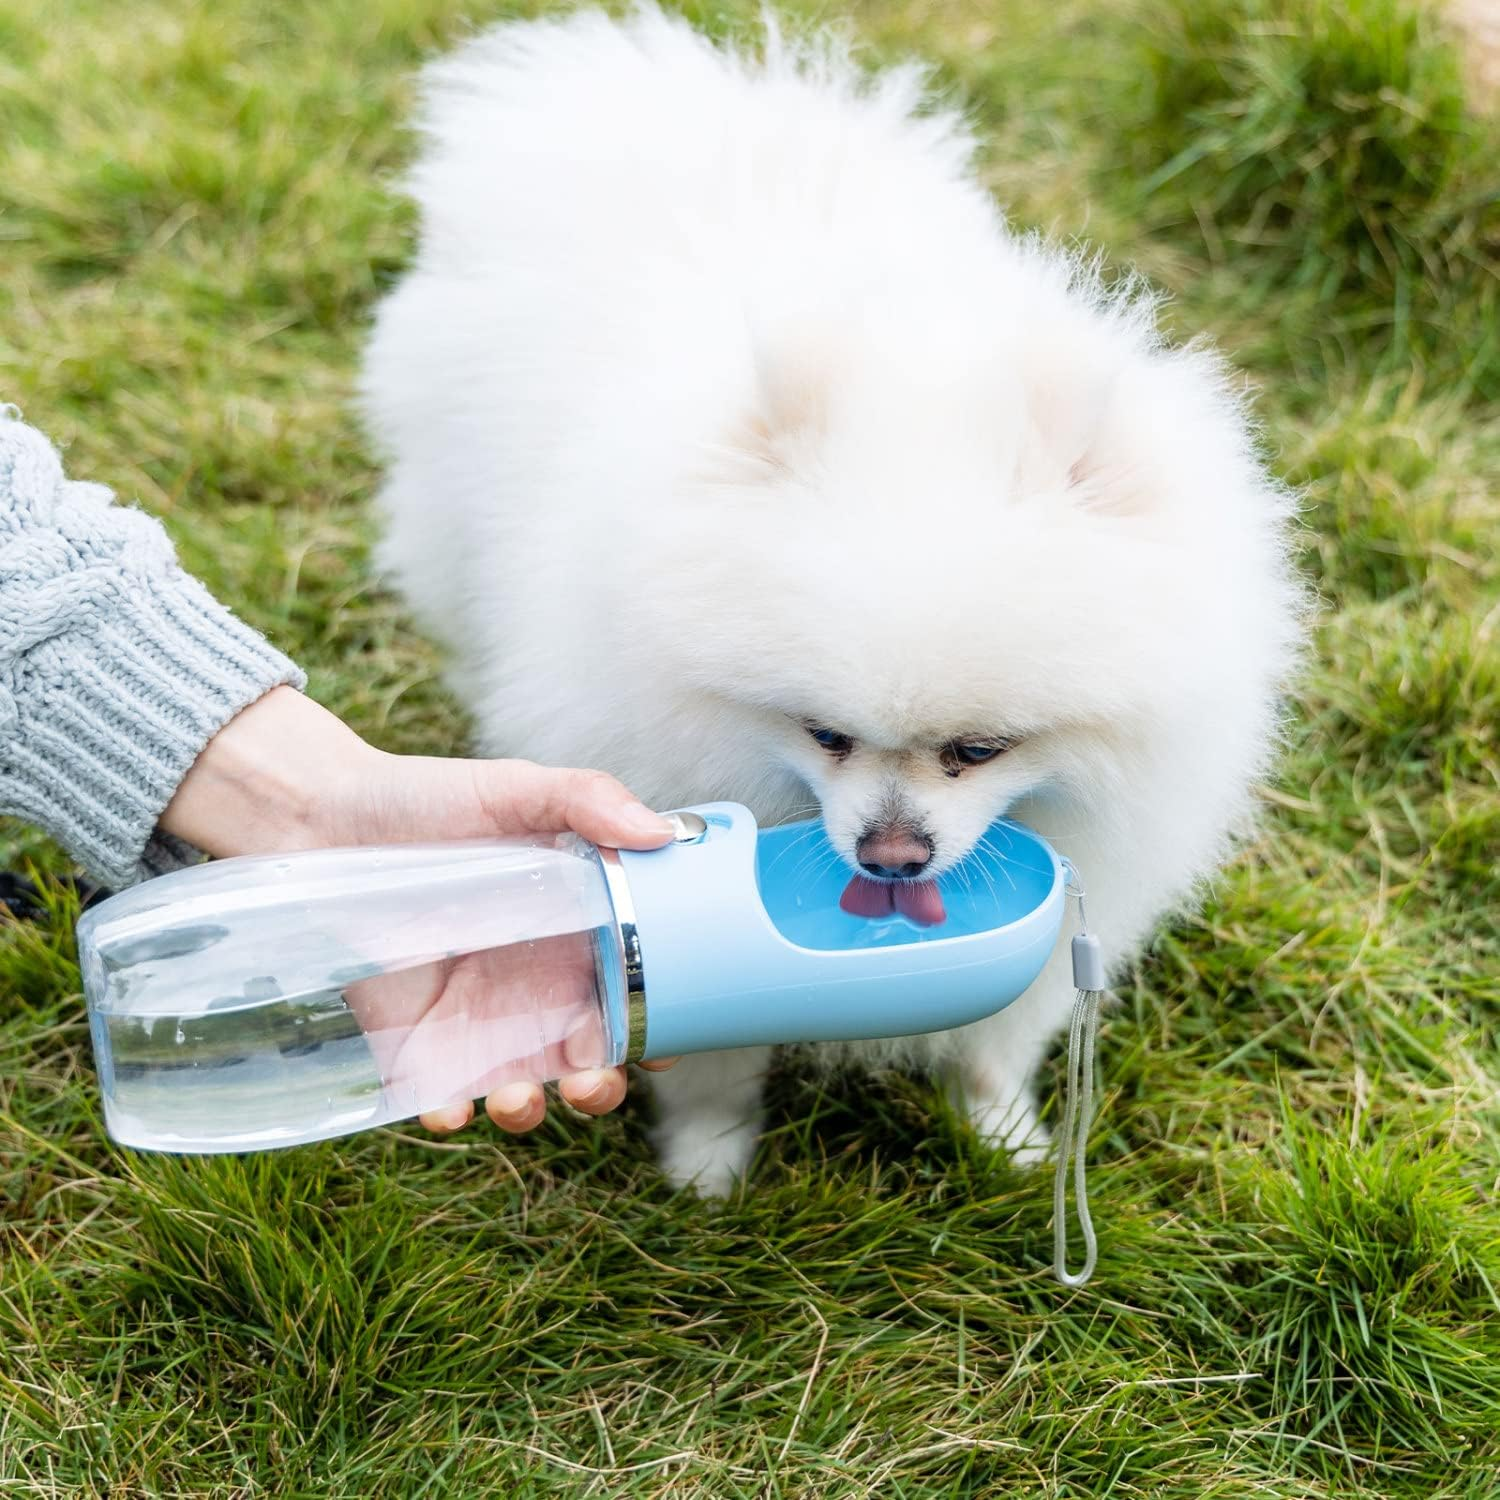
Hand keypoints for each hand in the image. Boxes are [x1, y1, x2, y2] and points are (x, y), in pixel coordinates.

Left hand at [159, 686, 677, 1132]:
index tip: (665, 1039)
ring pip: (527, 1087)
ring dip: (532, 1108)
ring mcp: (478, 1019)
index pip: (634, 989)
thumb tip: (660, 834)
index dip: (657, 1022)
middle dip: (602, 1085)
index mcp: (578, 931)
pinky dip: (450, 1115)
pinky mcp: (416, 1042)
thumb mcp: (514, 788)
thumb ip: (589, 800)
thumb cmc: (425, 798)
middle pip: (592, 1055)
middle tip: (591, 1080)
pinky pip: (441, 1097)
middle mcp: (537, 985)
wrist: (319, 820)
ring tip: (515, 1099)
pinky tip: (447, 1109)